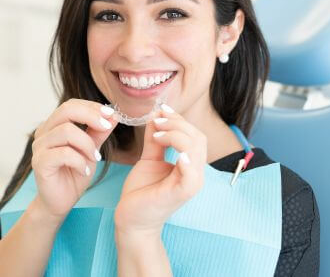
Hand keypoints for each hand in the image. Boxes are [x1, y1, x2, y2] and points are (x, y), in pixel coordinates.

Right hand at [31, 99, 117, 220]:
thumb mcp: (91, 150)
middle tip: (107, 127)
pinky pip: (63, 153)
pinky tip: (85, 171)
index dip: (92, 107)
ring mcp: (39, 147)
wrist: (61, 202)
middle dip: (91, 116)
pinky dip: (79, 161)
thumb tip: (114, 115)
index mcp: (54, 126)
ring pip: (66, 131)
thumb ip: (99, 133)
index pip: (71, 105)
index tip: (111, 114)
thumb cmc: (74, 175)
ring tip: (94, 158)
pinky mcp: (40, 163)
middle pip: (66, 110)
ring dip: (87, 144)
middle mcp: (43, 133)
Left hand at [114, 105, 206, 234]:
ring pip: (196, 149)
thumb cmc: (142, 191)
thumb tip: (157, 116)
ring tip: (158, 134)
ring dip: (176, 135)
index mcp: (190, 164)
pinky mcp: (181, 193)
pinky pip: (191, 175)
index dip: (179, 119)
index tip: (161, 110)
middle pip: (198, 138)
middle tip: (157, 121)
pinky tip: (176, 154)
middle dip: (177, 124)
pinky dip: (186, 161)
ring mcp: (191, 183)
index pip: (194, 135)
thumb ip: (155, 140)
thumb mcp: (149, 159)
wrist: (132, 218)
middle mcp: (195, 173)